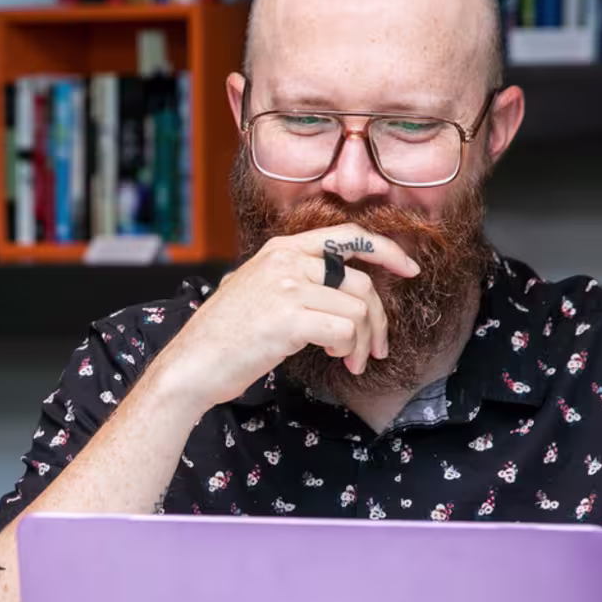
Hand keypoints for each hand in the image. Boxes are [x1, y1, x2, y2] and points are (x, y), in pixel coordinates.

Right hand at [144, 223, 420, 412]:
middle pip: (361, 283)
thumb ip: (292, 279)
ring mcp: (287, 288)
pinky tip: (333, 359)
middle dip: (378, 321)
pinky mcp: (289, 318)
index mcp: (281, 250)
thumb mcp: (255, 289)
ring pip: (358, 310)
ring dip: (363, 342)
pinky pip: (344, 331)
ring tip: (349, 361)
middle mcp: (286, 262)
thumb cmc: (224, 336)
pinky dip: (348, 349)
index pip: (348, 238)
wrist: (192, 364)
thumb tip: (339, 289)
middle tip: (376, 349)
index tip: (408, 269)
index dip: (386, 252)